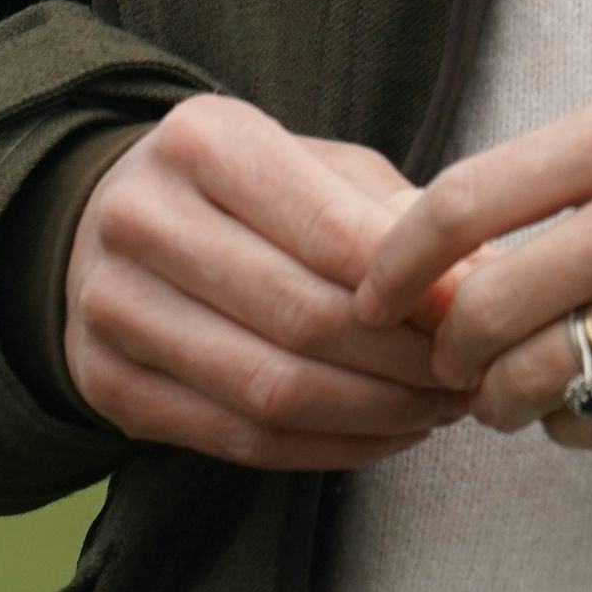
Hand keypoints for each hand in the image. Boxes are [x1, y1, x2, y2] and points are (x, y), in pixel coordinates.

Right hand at [64, 93, 467, 468]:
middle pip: (300, 316)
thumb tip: (483, 278)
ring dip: (371, 414)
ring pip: (269, 389)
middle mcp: (142, 220)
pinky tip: (379, 436)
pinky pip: (237, 440)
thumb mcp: (315, 167)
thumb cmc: (245, 190)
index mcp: (202, 142)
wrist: (108, 219)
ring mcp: (112, 308)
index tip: (475, 316)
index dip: (411, 286)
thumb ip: (393, 216)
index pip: (327, 230)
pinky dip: (324, 449)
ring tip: (434, 411)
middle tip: (466, 377)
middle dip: (401, 360)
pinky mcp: (107, 386)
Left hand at [353, 94, 591, 447]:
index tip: (370, 294)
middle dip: (450, 350)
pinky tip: (582, 407)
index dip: (399, 261)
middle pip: (489, 304)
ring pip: (540, 377)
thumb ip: (560, 182)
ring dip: (505, 401)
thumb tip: (439, 255)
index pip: (468, 198)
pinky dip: (574, 429)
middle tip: (451, 364)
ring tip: (510, 396)